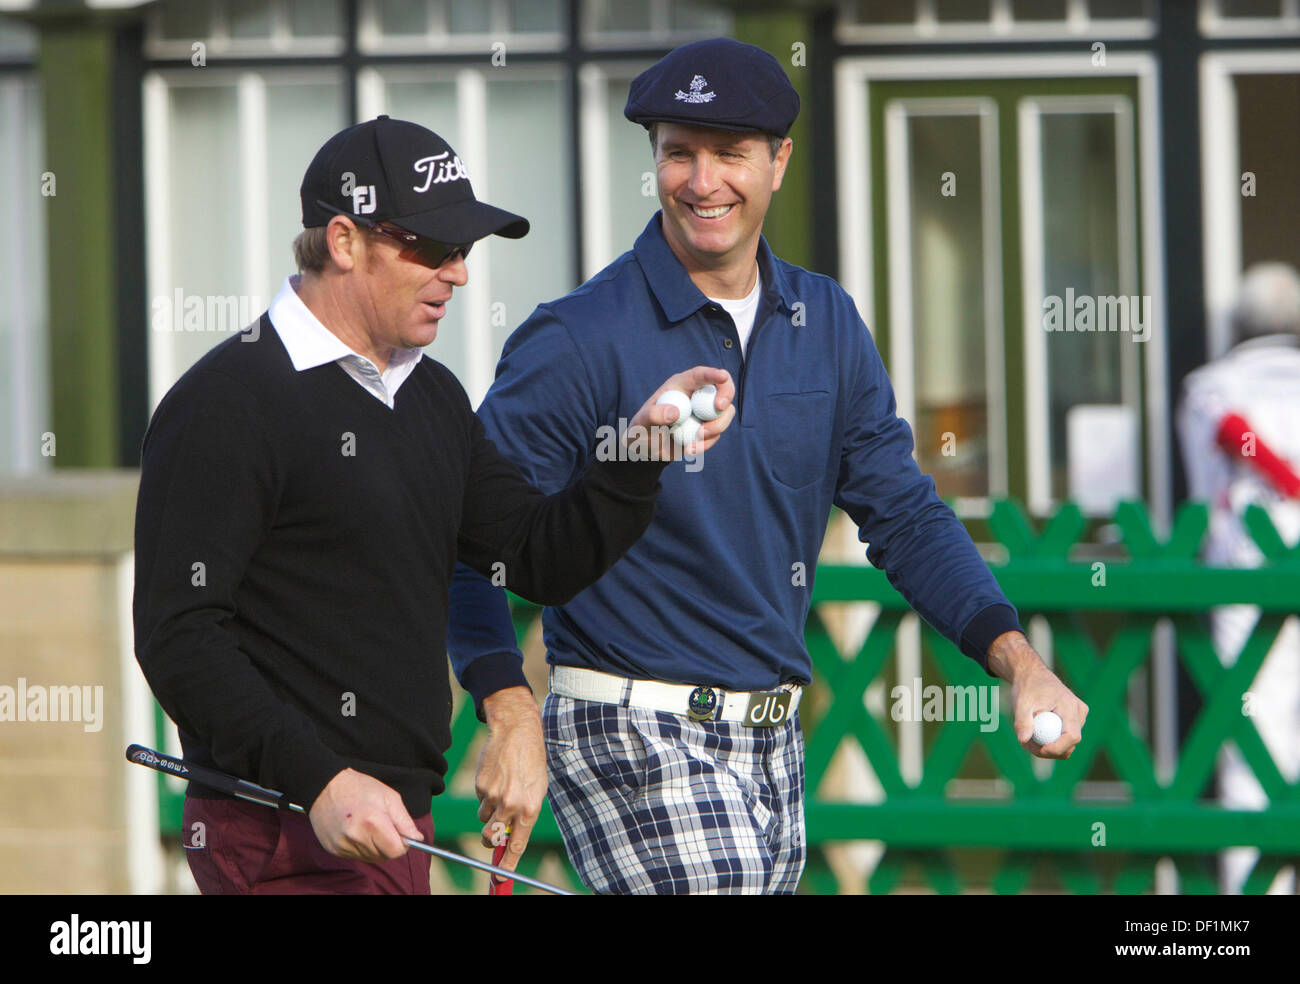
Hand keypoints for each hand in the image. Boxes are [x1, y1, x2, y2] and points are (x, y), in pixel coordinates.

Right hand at [307, 768, 422, 860]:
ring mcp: (342, 845)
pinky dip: (361, 847)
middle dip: (388, 845)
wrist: (324, 786)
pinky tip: (356, 831)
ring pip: (370, 858)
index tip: (400, 834)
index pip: (396, 851)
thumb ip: (405, 821)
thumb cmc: (359, 788)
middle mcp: (356, 837)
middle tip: (383, 826)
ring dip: (375, 847)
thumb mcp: (389, 797)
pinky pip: (356, 856)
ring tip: (368, 826)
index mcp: (372, 822)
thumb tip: (417, 839)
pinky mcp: (333, 850)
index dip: (402, 844)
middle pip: (384, 856)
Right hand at [475, 686, 545, 870]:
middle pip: (491, 837)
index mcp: (530, 809)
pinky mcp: (481, 786)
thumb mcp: (537, 790)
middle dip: (490, 840)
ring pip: (483, 818)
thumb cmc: (531, 762)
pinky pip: (480, 800)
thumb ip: (525, 814)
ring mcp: (494, 796)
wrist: (517, 732)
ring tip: (502, 789)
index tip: (500, 879)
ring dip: (489, 812)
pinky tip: (496, 777)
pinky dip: (485, 794)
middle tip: (491, 835)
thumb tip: (512, 838)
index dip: (507, 865)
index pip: (517, 845)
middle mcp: (511, 805)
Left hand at [624, 367, 735, 459]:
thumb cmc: (641, 431)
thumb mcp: (640, 424)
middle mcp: (696, 394)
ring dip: (715, 427)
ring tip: (694, 439)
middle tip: (719, 407)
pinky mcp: (708, 428)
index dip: (713, 373)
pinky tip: (690, 449)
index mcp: (681, 385)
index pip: (700, 375)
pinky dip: (707, 443)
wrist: (648, 450)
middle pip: (723, 388)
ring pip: (725, 413)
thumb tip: (675, 412)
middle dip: (725, 396)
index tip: (722, 377)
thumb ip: (653, 415)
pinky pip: (717, 433)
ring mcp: (705, 411)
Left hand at [987, 631, 1088, 759]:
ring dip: (1048, 746)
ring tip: (1027, 737)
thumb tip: (1023, 740)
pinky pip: (1064, 737)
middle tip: (1026, 746)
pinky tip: (1034, 733)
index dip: (1058, 748)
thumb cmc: (1027, 686)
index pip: (1072, 736)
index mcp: (1070, 706)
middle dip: (1050, 750)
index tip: (1041, 750)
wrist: (1032, 674)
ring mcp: (1079, 716)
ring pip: (1067, 743)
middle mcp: (1079, 712)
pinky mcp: (1074, 719)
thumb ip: (1022, 721)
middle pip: (1071, 743)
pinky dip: (1050, 739)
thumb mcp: (1022, 702)